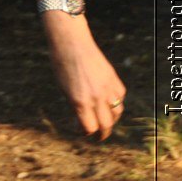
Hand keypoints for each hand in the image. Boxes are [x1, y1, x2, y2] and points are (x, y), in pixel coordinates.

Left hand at [43, 14, 126, 138]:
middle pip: (106, 124)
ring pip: (117, 112)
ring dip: (111, 118)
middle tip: (98, 136)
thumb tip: (84, 121)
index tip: (83, 133)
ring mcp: (107, 88)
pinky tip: (109, 102)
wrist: (71, 44)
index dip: (86, 133)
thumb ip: (76, 106)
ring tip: (104, 119)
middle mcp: (96, 97)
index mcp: (80, 101)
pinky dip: (116, 102)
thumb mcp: (64, 89)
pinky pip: (120, 96)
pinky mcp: (114, 79)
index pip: (90, 127)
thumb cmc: (61, 66)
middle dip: (103, 133)